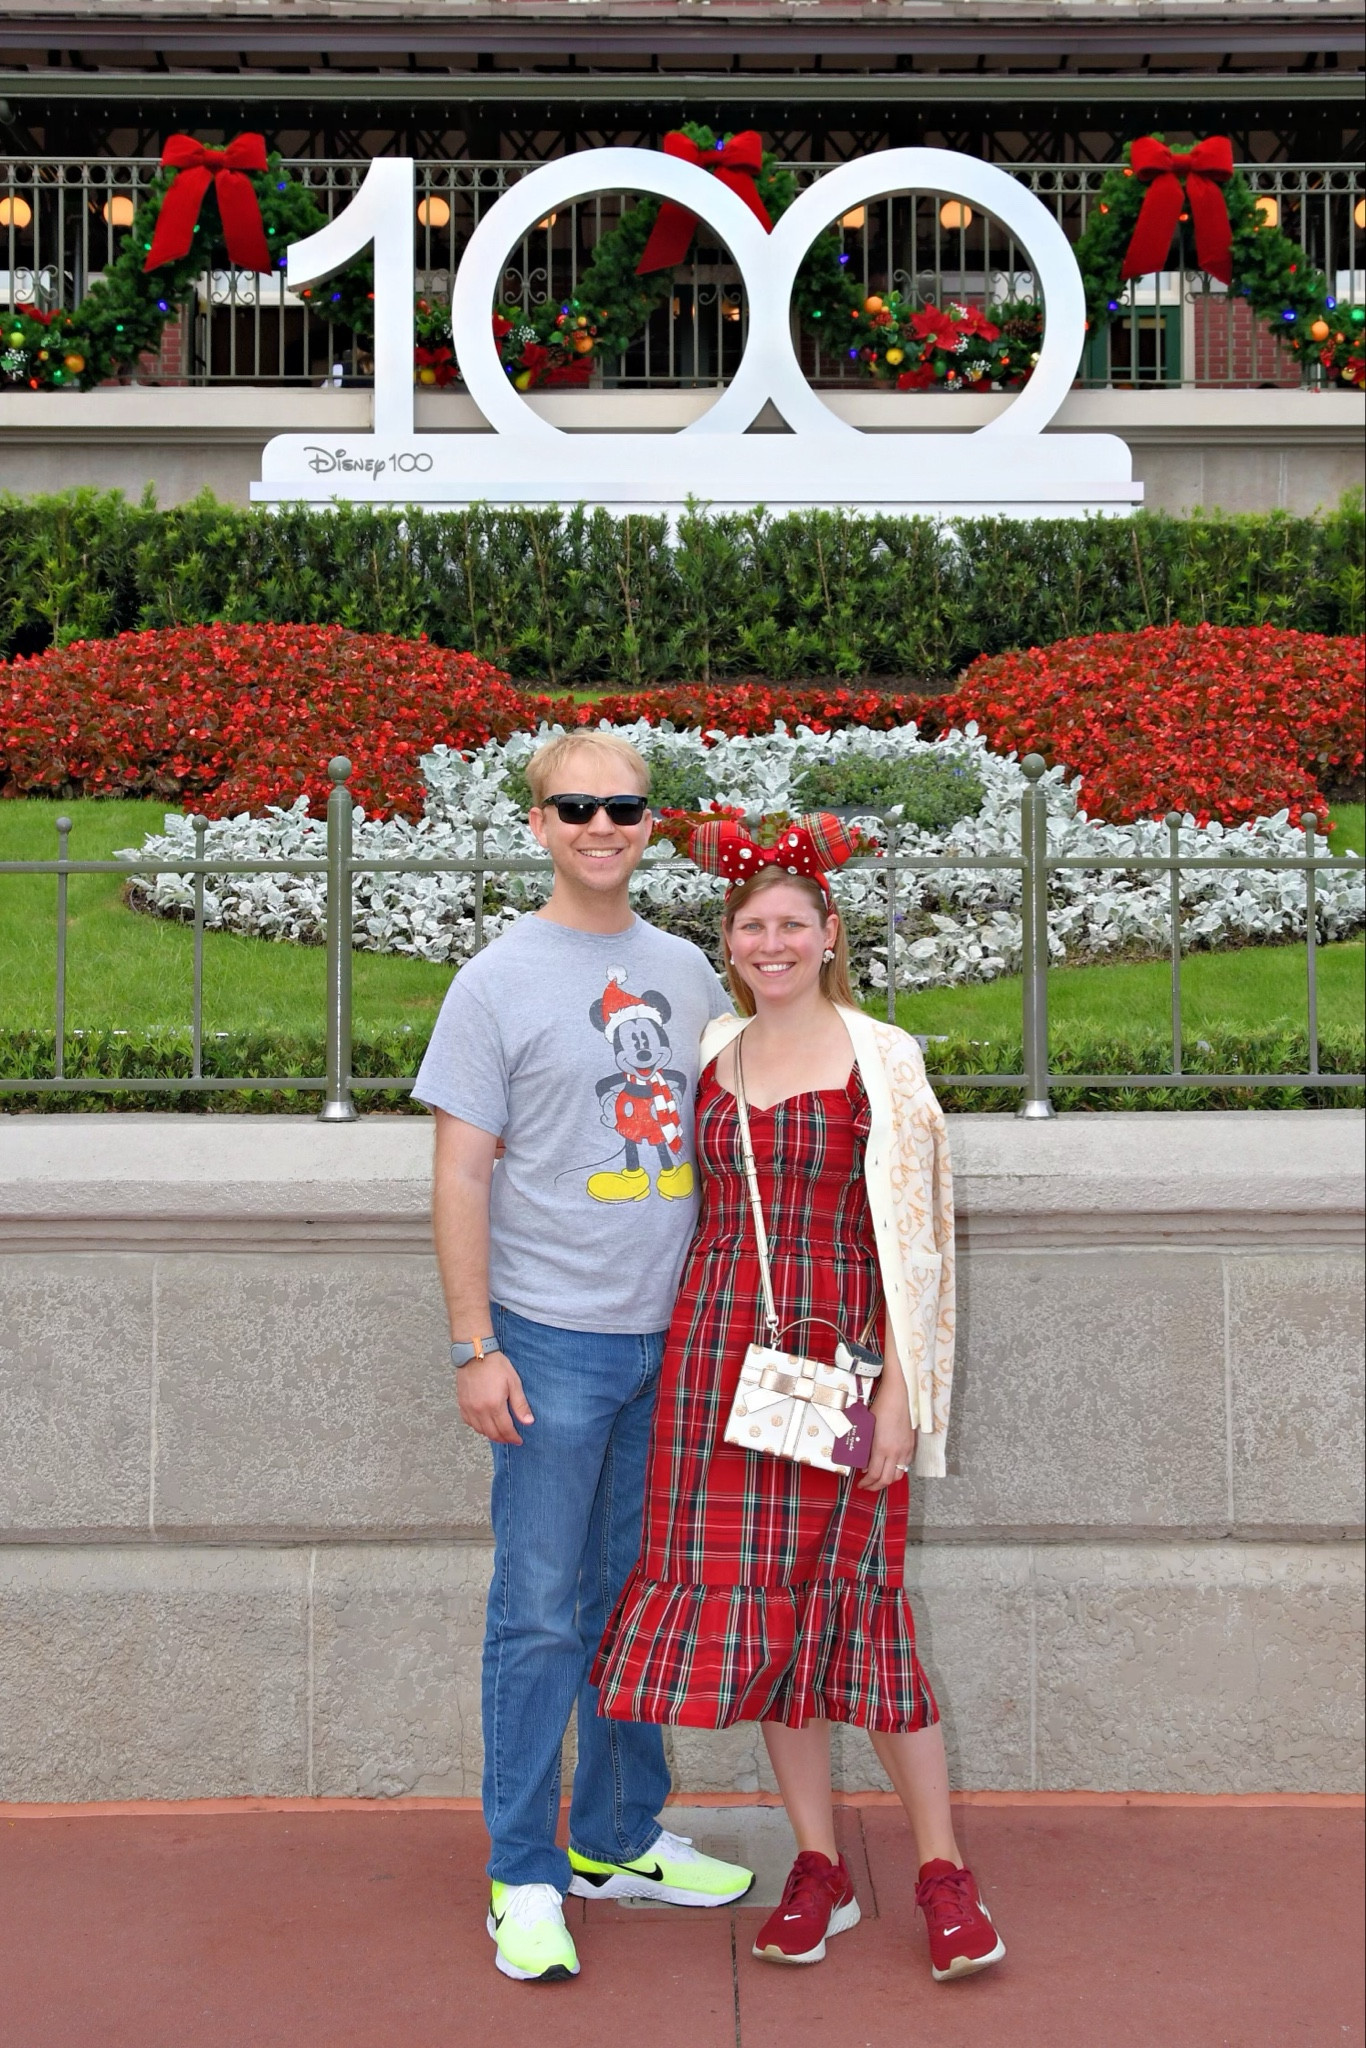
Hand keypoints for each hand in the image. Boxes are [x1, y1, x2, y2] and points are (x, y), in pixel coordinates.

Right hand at [456, 1352, 534, 1445]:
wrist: (475, 1353)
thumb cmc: (496, 1366)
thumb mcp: (514, 1383)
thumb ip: (520, 1405)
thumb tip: (528, 1422)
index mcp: (494, 1405)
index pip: (505, 1429)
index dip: (513, 1438)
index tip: (519, 1440)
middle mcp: (480, 1410)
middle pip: (492, 1433)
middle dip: (503, 1439)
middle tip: (511, 1439)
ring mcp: (469, 1408)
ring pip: (480, 1430)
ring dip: (491, 1434)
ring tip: (500, 1433)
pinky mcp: (462, 1404)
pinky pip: (469, 1423)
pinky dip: (478, 1427)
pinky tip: (485, 1424)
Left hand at [857, 1373, 916, 1492]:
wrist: (899, 1395)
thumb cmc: (882, 1406)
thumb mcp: (868, 1427)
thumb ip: (867, 1447)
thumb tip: (865, 1463)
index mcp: (882, 1447)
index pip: (874, 1475)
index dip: (867, 1483)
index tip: (861, 1484)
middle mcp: (896, 1451)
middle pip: (887, 1480)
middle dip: (876, 1486)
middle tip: (867, 1486)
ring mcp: (905, 1449)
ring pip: (899, 1475)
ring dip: (888, 1480)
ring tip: (879, 1479)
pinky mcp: (911, 1445)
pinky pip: (905, 1465)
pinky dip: (897, 1470)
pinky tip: (890, 1466)